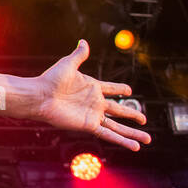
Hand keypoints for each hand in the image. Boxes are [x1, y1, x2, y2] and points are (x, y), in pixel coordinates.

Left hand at [31, 39, 150, 150]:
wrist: (40, 96)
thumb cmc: (50, 80)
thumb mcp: (68, 64)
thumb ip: (79, 55)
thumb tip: (83, 41)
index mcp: (92, 87)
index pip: (111, 89)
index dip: (120, 89)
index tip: (129, 91)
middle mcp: (94, 102)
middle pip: (119, 110)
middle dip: (132, 114)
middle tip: (143, 118)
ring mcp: (93, 115)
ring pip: (118, 126)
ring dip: (132, 133)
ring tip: (147, 139)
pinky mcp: (89, 125)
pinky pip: (109, 134)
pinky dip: (122, 140)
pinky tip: (134, 146)